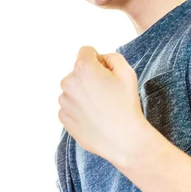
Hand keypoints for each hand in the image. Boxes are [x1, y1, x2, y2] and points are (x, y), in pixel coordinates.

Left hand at [58, 46, 146, 164]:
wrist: (123, 139)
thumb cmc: (127, 105)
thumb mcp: (127, 72)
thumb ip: (111, 57)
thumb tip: (99, 59)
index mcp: (83, 68)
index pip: (86, 51)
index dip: (99, 61)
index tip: (107, 74)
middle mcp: (68, 82)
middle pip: (78, 71)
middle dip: (89, 77)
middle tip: (107, 93)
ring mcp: (64, 101)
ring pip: (74, 89)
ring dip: (84, 94)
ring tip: (101, 108)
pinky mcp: (63, 118)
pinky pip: (70, 106)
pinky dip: (80, 109)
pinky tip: (95, 118)